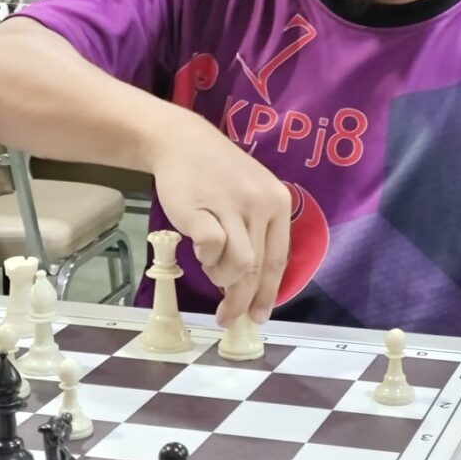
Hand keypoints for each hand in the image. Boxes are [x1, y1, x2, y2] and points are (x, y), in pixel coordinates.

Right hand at [149, 116, 290, 326]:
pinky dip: (206, 257)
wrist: (181, 142)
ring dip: (222, 277)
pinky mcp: (200, 208)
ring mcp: (232, 204)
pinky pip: (211, 246)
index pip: (279, 261)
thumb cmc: (217, 174)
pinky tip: (199, 252)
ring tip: (210, 268)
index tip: (258, 317)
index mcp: (278, 202)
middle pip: (257, 268)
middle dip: (242, 300)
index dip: (268, 295)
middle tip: (227, 317)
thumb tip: (253, 286)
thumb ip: (257, 233)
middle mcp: (261, 203)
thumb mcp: (251, 196)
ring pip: (238, 264)